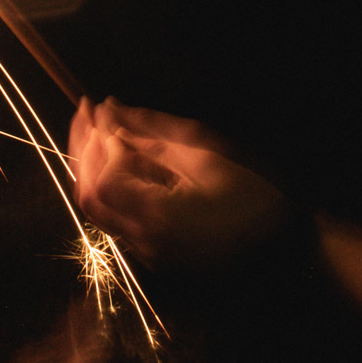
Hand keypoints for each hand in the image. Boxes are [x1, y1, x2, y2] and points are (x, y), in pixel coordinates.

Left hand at [67, 98, 285, 269]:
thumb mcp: (205, 158)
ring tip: (95, 128)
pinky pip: (114, 216)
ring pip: (97, 209)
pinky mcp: (151, 251)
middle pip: (90, 197)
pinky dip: (106, 184)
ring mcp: (146, 251)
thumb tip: (110, 111)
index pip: (108, 182)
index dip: (103, 146)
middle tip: (86, 111)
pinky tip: (115, 156)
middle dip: (82, 149)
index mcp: (161, 219)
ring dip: (90, 166)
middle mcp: (145, 241)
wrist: (278, 249)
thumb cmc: (251, 200)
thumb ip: (152, 136)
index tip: (109, 117)